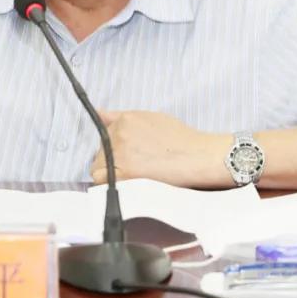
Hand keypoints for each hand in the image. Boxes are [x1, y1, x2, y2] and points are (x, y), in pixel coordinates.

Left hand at [89, 110, 230, 186]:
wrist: (198, 156)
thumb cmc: (181, 139)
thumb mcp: (151, 118)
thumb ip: (121, 117)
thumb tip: (99, 113)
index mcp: (125, 119)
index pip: (105, 136)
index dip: (116, 148)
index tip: (130, 155)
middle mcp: (118, 133)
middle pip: (100, 152)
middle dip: (113, 160)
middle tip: (138, 166)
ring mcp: (119, 153)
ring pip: (99, 168)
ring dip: (111, 173)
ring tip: (136, 175)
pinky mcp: (123, 172)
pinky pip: (102, 181)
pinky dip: (112, 184)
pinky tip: (130, 183)